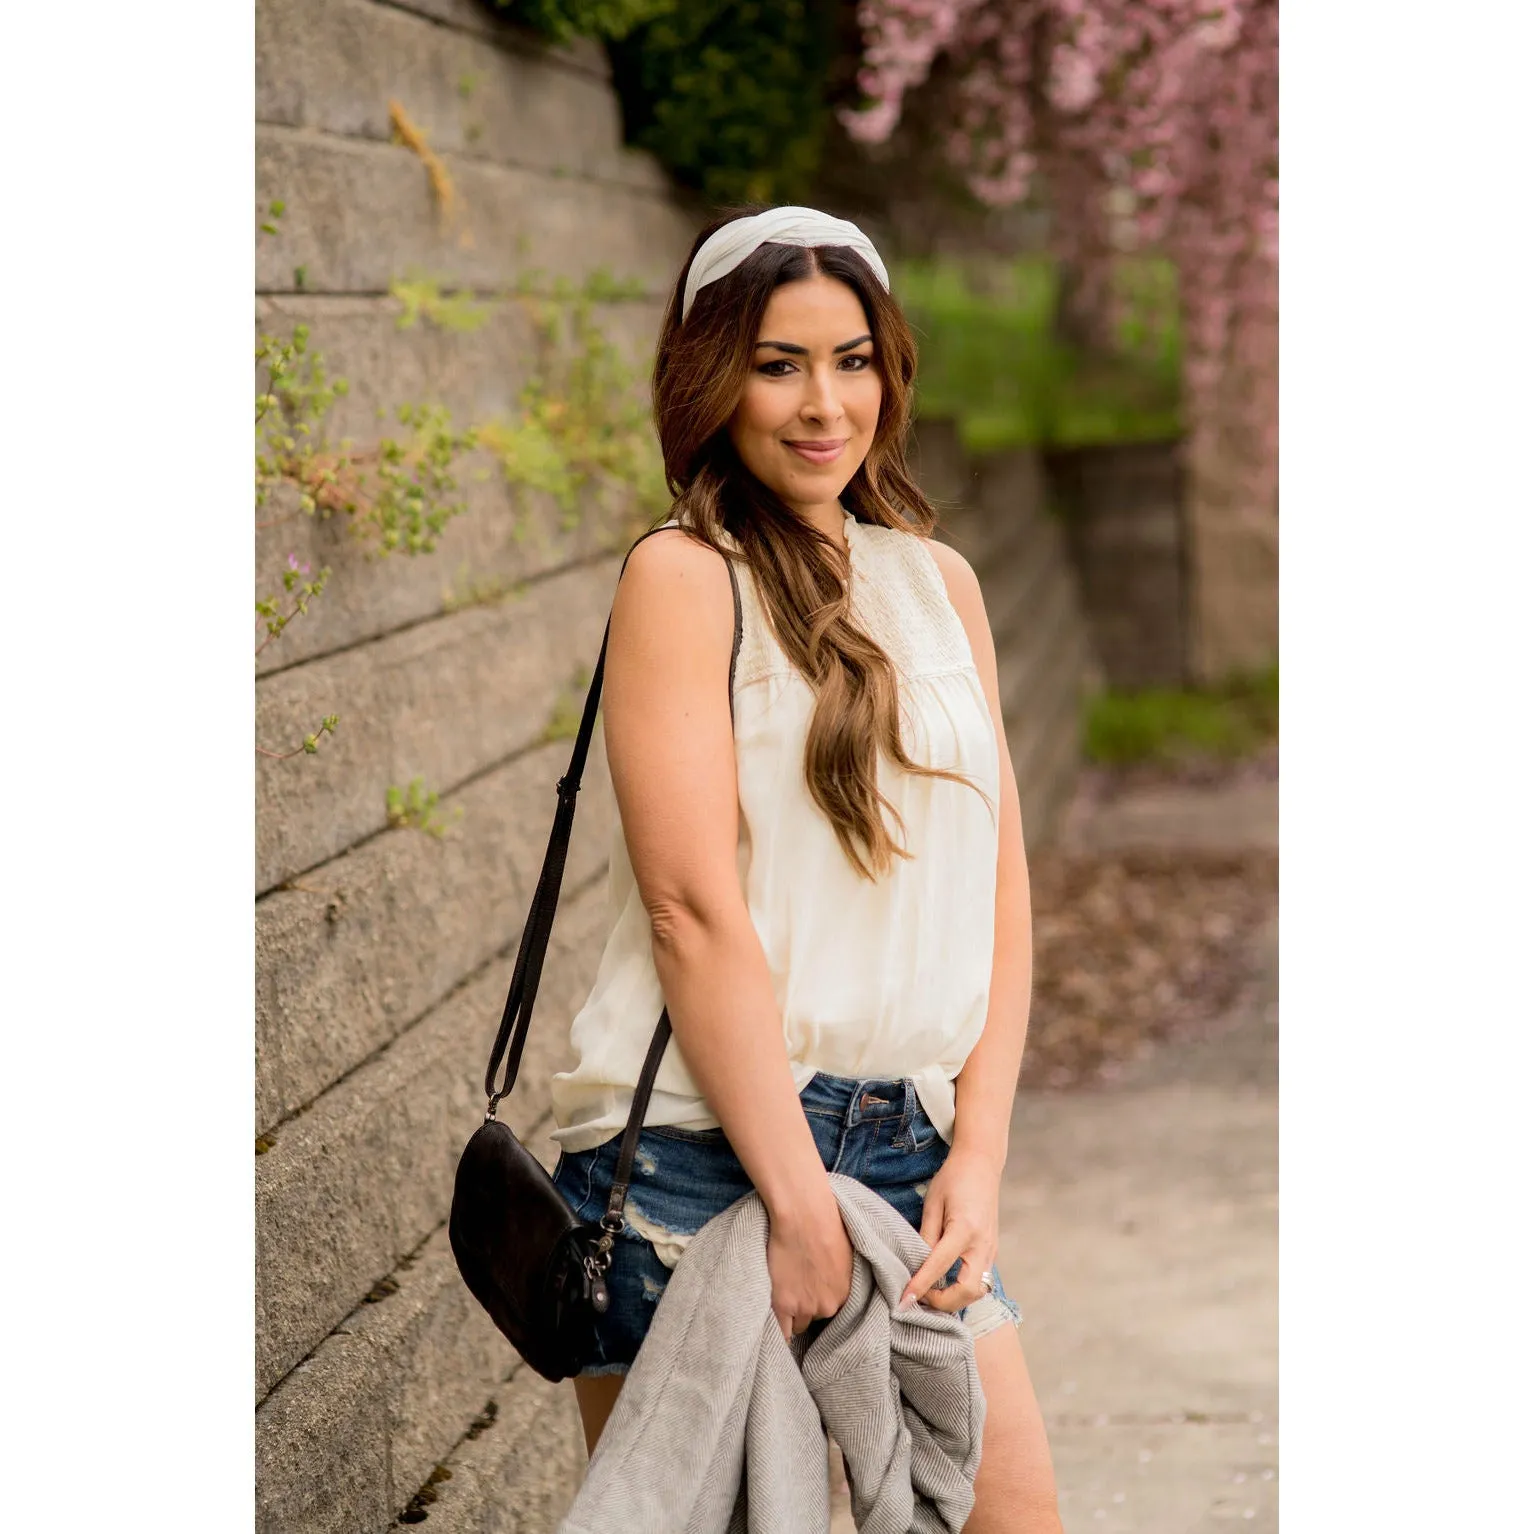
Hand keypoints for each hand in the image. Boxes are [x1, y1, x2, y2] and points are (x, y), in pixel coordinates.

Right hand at [765, 1181, 853, 1340]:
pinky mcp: (783, 1305)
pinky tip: (775, 1323)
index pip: (832, 1311)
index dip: (819, 1301)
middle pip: (815, 1318)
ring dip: (792, 1313)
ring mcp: (805, 1307)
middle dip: (807, 1306)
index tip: (812, 1296)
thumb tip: (831, 1280)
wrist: (803, 1216)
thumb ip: (839, 1277)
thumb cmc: (824, 1224)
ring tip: (783, 1293)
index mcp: (846, 1294)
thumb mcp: (843, 1253)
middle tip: (796, 1288)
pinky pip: (782, 1333)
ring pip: (798, 1325)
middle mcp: (828, 1306)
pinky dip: (778, 1331)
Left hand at [899, 1146, 1001, 1314]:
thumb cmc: (953, 1179)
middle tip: (918, 1298)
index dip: (920, 1286)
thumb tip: (916, 1266)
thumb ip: (926, 1236)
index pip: (939, 1266)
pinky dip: (962, 1289)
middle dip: (942, 1303)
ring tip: (929, 1293)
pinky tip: (943, 1283)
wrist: (981, 1164)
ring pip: (977, 1291)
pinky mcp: (992, 1251)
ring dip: (954, 1299)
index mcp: (965, 1229)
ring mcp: (991, 1250)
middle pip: (967, 1291)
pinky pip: (980, 1281)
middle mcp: (983, 1244)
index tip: (903, 1301)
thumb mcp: (933, 1204)